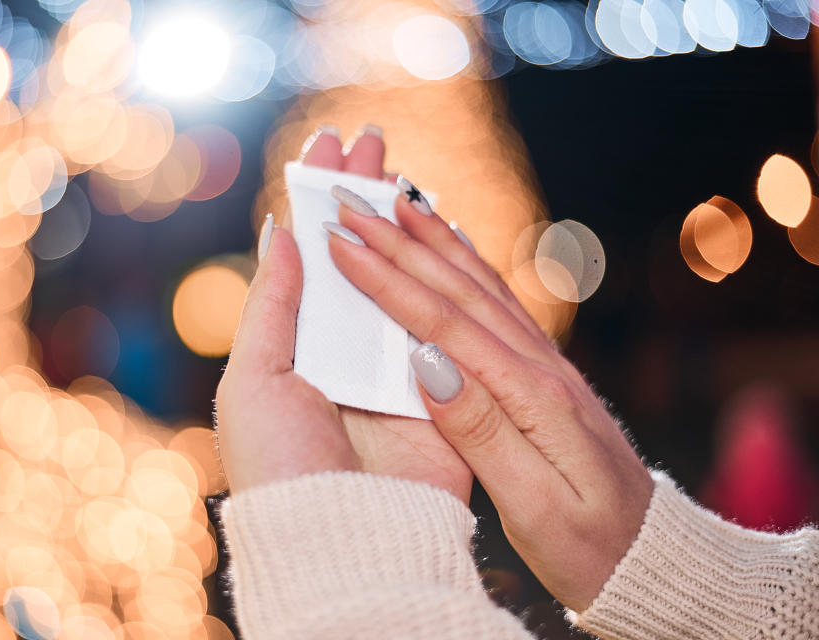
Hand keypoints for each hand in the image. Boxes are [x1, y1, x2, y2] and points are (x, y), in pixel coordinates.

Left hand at [216, 126, 472, 500]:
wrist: (341, 538)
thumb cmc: (282, 463)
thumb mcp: (255, 378)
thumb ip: (274, 304)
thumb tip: (279, 229)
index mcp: (295, 343)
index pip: (308, 255)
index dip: (315, 201)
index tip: (325, 149)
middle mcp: (343, 347)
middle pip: (357, 255)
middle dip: (361, 197)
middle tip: (370, 139)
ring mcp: (392, 363)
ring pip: (400, 277)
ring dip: (403, 223)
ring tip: (402, 169)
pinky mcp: (436, 385)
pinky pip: (441, 319)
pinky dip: (443, 274)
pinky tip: (445, 231)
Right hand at [323, 186, 654, 611]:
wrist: (654, 558)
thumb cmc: (591, 547)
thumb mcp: (536, 506)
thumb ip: (481, 432)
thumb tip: (427, 363)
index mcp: (530, 397)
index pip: (443, 324)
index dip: (388, 280)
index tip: (342, 242)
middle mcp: (540, 368)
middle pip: (459, 291)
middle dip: (400, 242)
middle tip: (352, 201)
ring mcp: (547, 367)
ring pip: (482, 287)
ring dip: (435, 241)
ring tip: (398, 199)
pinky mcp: (547, 376)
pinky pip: (502, 305)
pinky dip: (472, 266)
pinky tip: (456, 246)